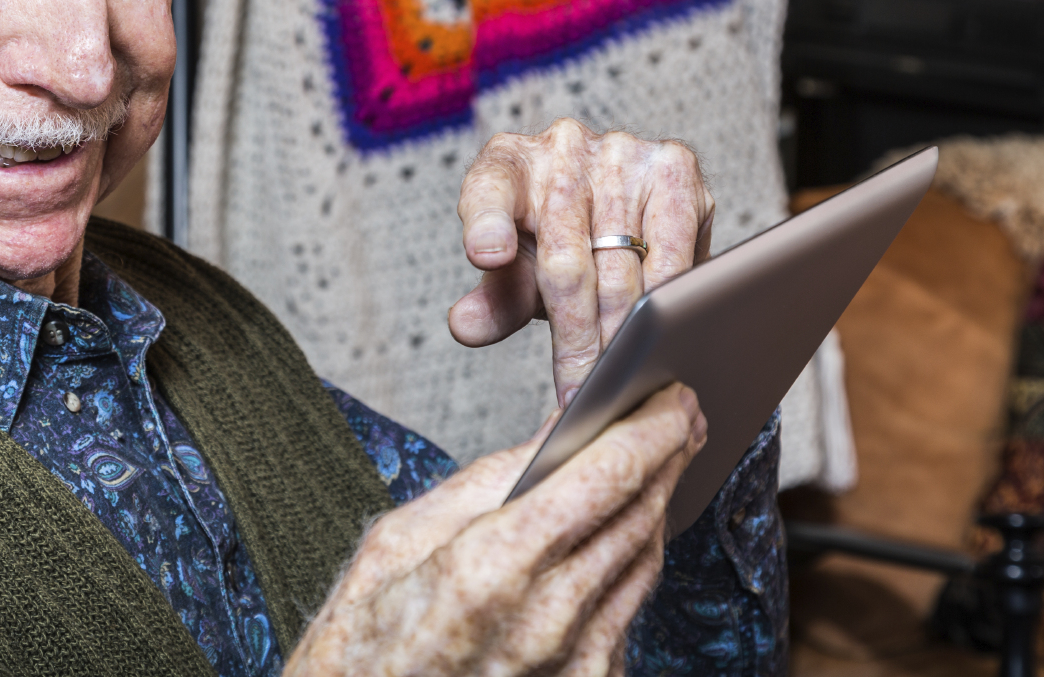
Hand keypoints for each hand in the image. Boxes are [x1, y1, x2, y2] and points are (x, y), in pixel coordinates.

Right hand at [286, 384, 707, 676]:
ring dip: (658, 503)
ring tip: (665, 458)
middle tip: (682, 411)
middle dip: (666, 455)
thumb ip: (487, 482)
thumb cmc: (360, 647)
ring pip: (643, 562)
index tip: (669, 393)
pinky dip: (633, 561)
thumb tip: (556, 428)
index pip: (602, 478)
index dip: (648, 429)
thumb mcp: (398, 542)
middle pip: (637, 516)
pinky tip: (632, 529)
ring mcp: (573, 666)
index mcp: (491, 568)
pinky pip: (627, 611)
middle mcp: (547, 622)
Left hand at [449, 120, 713, 405]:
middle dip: (575, 335)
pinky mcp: (673, 166)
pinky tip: (658, 332)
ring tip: (616, 373)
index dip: (486, 225)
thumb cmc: (552, 238)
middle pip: (565, 258)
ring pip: (622, 263)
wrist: (610, 197)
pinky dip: (665, 299)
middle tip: (579, 388)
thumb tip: (466, 326)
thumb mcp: (514, 272)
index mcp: (506, 164)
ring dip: (621, 328)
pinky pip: (673, 249)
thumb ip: (494, 300)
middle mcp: (560, 148)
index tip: (486, 256)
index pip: (487, 191)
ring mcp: (619, 152)